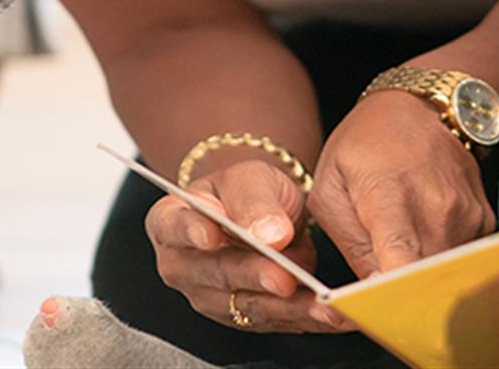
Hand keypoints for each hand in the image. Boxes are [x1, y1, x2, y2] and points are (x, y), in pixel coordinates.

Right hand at [145, 158, 339, 333]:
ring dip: (285, 307)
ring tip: (319, 303)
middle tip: (283, 277)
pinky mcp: (238, 317)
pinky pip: (271, 320)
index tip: (211, 235)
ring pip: (246, 304)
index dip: (191, 231)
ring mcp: (208, 296)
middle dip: (253, 275)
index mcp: (171, 220)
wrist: (264, 209)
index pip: (175, 226)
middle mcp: (182, 265)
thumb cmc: (248, 190)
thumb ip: (255, 203)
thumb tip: (269, 234)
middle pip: (215, 273)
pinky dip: (303, 317)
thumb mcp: (251, 179)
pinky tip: (327, 313)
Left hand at [308, 90, 494, 312]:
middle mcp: (436, 204)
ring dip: (422, 279)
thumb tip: (367, 293)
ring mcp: (465, 211)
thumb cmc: (364, 145)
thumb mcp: (331, 187)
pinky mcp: (483, 217)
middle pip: (424, 280)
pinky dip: (442, 262)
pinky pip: (462, 260)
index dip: (391, 295)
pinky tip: (425, 240)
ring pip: (444, 275)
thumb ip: (348, 243)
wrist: (417, 105)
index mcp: (389, 194)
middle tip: (378, 293)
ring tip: (400, 255)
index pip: (401, 258)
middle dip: (401, 297)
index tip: (379, 313)